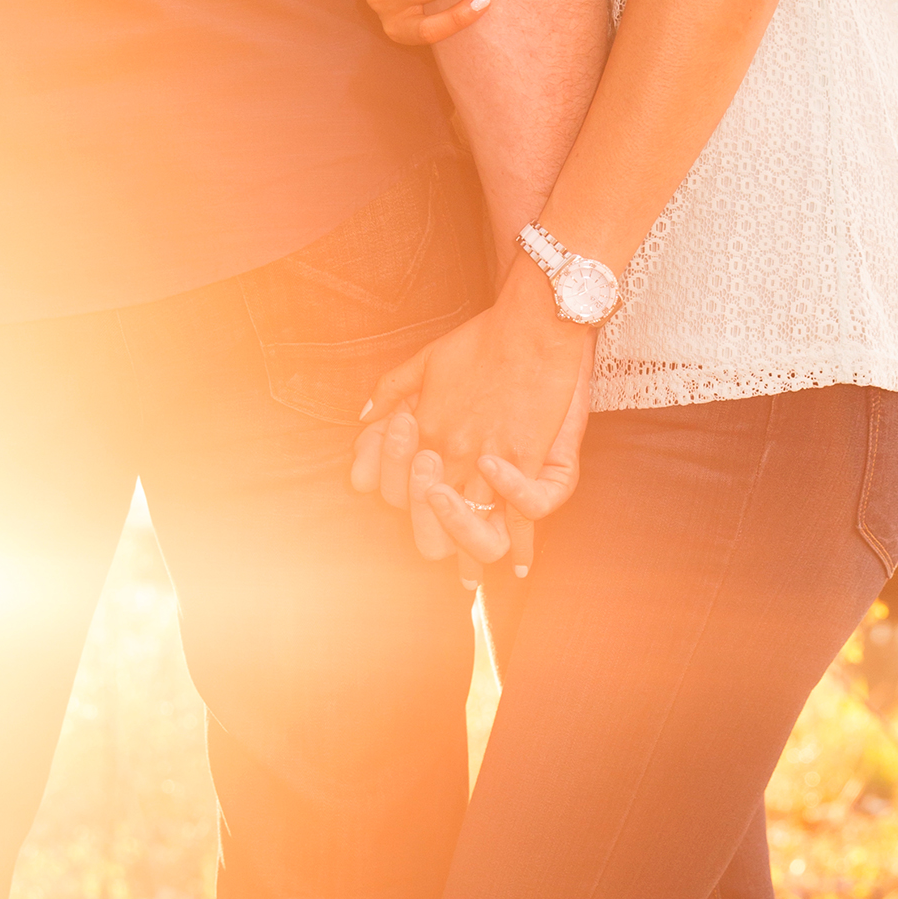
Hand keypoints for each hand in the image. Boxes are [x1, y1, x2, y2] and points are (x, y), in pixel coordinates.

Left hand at [352, 265, 593, 573]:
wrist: (535, 323)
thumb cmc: (484, 339)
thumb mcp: (427, 359)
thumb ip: (392, 390)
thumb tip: (363, 418)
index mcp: (425, 432)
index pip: (396, 490)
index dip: (405, 512)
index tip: (419, 525)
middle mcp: (452, 454)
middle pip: (431, 520)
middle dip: (437, 540)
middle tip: (446, 558)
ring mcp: (490, 461)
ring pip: (474, 527)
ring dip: (472, 552)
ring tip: (473, 576)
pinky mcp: (528, 462)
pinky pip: (522, 517)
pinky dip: (520, 547)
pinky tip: (518, 567)